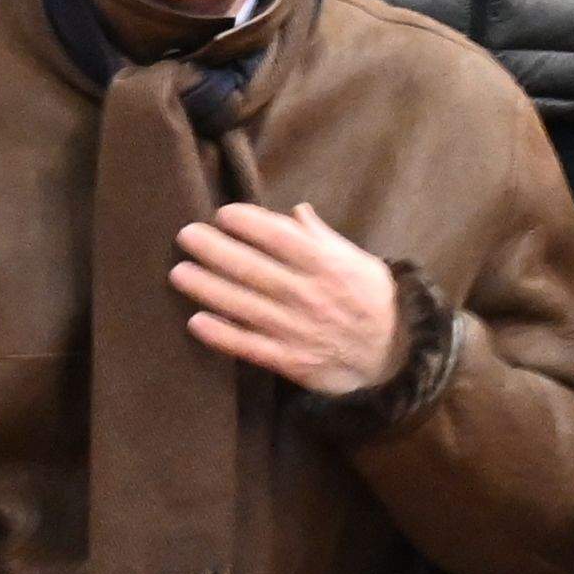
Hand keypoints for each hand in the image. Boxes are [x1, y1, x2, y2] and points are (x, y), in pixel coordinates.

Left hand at [173, 199, 409, 399]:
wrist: (395, 357)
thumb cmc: (373, 302)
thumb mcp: (358, 262)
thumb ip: (323, 238)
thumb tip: (295, 213)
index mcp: (327, 266)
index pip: (280, 238)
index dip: (248, 223)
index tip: (223, 214)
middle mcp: (309, 295)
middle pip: (253, 269)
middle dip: (215, 250)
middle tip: (185, 236)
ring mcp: (297, 329)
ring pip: (244, 306)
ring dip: (208, 288)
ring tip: (179, 273)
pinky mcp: (290, 360)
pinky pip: (250, 346)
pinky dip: (223, 336)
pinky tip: (197, 322)